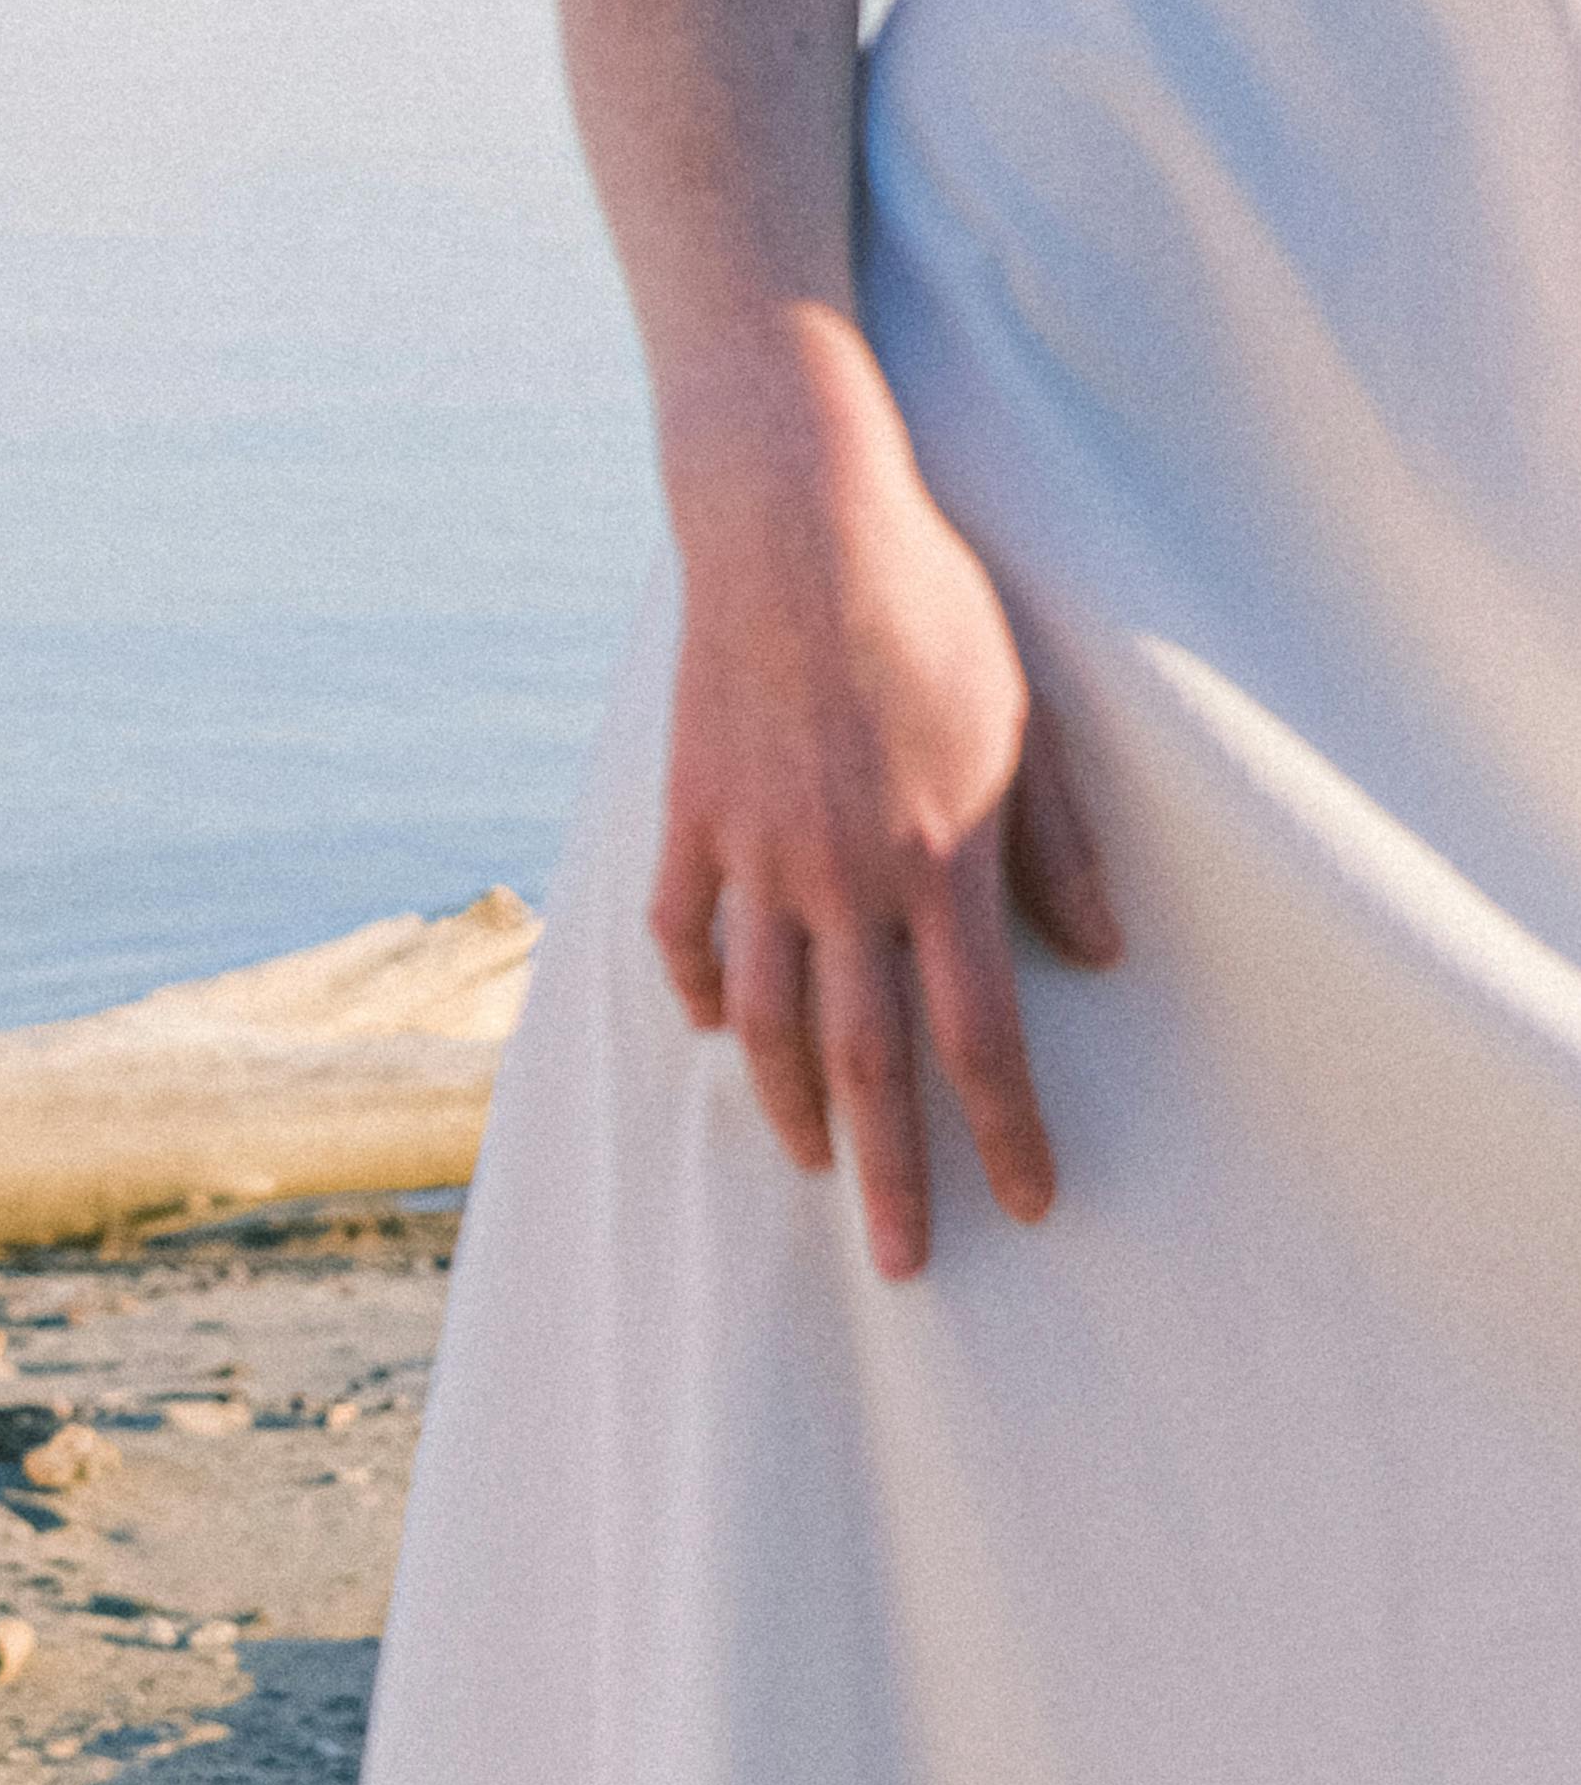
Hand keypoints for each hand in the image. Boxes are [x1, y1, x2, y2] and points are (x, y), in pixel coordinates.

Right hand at [652, 319, 1119, 1278]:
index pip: (978, 1037)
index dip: (1006, 1133)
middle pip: (865, 1063)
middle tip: (904, 1264)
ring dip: (790, 1108)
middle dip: (890, 1176)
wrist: (795, 520)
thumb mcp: (1031, 722)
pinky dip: (700, 991)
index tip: (1030, 1203)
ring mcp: (754, 851)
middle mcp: (842, 877)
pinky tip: (720, 1026)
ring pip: (765, 1020)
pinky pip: (682, 931)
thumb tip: (1102, 954)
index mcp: (940, 860)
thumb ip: (1061, 846)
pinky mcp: (691, 811)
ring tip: (812, 1165)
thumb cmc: (930, 609)